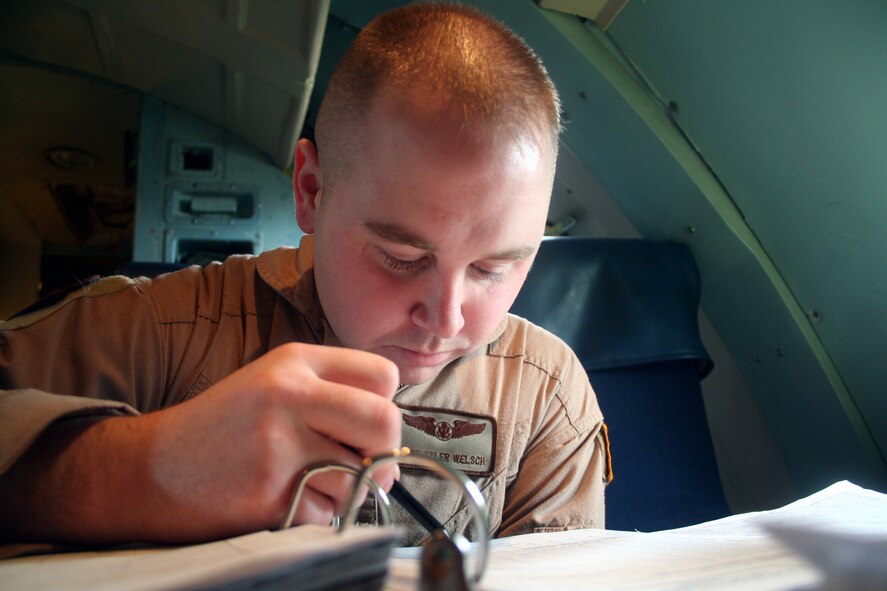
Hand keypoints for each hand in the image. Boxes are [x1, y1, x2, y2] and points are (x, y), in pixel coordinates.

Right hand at [0, 343, 400, 544]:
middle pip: (384, 421)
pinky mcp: (269, 492)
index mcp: (295, 361)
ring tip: (303, 480)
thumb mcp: (274, 382)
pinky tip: (281, 499)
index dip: (383, 405)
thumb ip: (331, 393)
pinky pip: (328, 513)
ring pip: (359, 476)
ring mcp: (279, 444)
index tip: (363, 426)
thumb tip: (390, 435)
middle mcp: (290, 395)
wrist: (149, 469)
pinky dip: (315, 515)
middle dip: (384, 453)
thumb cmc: (223, 427)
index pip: (383, 375)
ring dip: (342, 490)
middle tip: (365, 465)